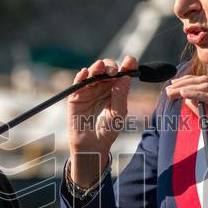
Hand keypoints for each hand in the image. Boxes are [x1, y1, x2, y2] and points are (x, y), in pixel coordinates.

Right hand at [67, 56, 135, 186]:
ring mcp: (89, 89)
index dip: (127, 65)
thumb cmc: (108, 131)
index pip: (123, 73)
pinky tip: (85, 73)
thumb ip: (121, 96)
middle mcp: (104, 86)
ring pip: (93, 72)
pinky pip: (78, 82)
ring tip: (100, 68)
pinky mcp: (76, 95)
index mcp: (117, 89)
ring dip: (96, 67)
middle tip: (113, 71)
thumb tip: (125, 77)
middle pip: (107, 69)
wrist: (93, 145)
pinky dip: (81, 76)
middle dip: (110, 66)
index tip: (130, 61)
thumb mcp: (118, 114)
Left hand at [166, 75, 207, 176]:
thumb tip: (187, 98)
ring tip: (172, 91)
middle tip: (168, 88)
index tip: (173, 85)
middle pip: (205, 81)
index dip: (188, 82)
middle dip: (184, 83)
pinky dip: (196, 94)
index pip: (206, 83)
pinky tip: (184, 94)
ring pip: (207, 87)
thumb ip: (202, 110)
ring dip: (186, 87)